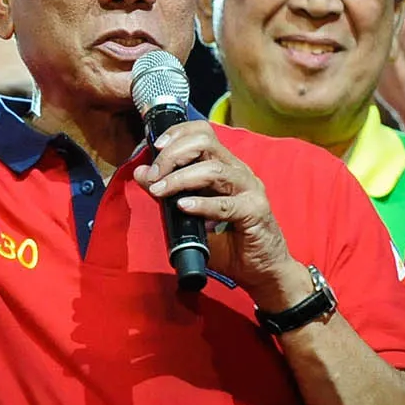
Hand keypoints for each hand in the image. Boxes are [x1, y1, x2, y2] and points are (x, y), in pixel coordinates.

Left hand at [133, 120, 311, 311]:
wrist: (262, 271)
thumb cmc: (229, 243)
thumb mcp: (190, 216)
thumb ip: (169, 193)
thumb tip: (142, 173)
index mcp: (226, 166)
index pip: (203, 133)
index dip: (178, 133)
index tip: (156, 146)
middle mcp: (239, 172)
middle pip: (205, 143)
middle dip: (173, 155)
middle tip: (154, 176)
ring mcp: (250, 190)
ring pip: (214, 170)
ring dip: (181, 178)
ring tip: (160, 191)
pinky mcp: (255, 212)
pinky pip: (226, 204)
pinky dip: (202, 204)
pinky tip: (183, 206)